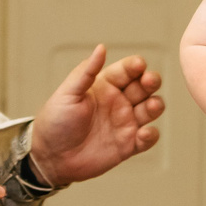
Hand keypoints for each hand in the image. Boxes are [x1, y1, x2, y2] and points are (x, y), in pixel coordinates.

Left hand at [27, 45, 164, 186]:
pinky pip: (147, 139)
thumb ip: (85, 72)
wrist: (50, 157)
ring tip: (151, 106)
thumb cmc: (55, 122)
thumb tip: (101, 47)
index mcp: (104, 85)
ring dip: (155, 105)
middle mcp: (118, 101)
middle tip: (149, 81)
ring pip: (150, 109)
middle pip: (144, 87)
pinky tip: (144, 133)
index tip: (139, 65)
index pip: (126, 70)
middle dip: (151, 81)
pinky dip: (151, 135)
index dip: (135, 66)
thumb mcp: (68, 93)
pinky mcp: (128, 145)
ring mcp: (125, 123)